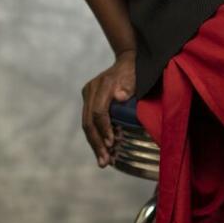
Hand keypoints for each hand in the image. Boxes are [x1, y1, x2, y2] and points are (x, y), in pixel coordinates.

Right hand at [81, 49, 135, 166]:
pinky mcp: (89, 99)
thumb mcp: (137, 77)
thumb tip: (120, 96)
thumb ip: (129, 87)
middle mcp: (91, 89)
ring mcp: (88, 94)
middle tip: (105, 161)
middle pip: (89, 121)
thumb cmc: (136, 71)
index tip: (112, 143)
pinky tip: (102, 151)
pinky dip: (95, 137)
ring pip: (86, 124)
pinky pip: (89, 121)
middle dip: (97, 143)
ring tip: (103, 162)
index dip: (104, 129)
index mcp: (103, 84)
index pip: (98, 112)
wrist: (128, 60)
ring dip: (95, 144)